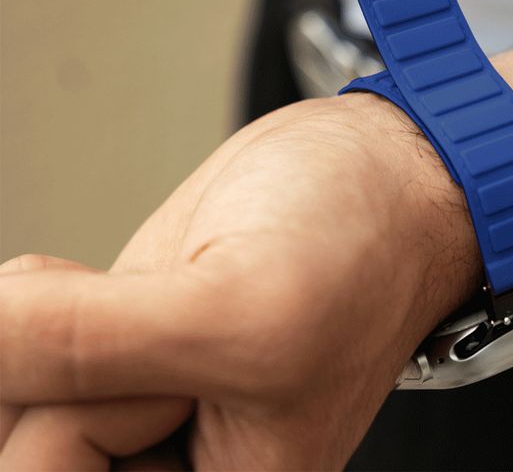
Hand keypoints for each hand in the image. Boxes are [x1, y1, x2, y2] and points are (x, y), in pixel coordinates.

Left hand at [0, 93, 478, 469]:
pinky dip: (28, 303)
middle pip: (32, 446)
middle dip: (59, 373)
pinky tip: (69, 281)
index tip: (164, 363)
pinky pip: (26, 342)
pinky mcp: (133, 324)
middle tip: (164, 316)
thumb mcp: (242, 314)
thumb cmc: (362, 245)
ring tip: (135, 290)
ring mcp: (146, 383)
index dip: (86, 419)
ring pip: (19, 392)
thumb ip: (91, 346)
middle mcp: (176, 453)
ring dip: (33, 332)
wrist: (378, 168)